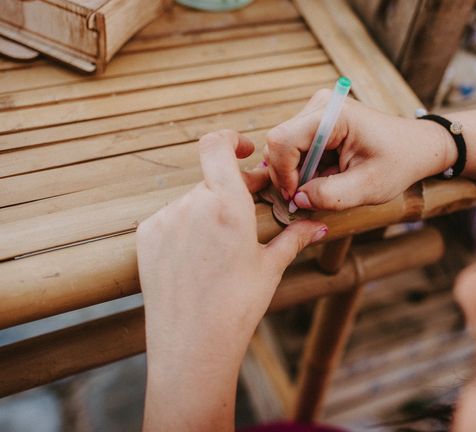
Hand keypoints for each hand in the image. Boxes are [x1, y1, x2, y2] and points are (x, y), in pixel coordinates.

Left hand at [137, 130, 326, 430]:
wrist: (192, 345)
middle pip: (211, 179)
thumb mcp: (270, 267)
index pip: (216, 145)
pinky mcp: (146, 236)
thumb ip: (294, 237)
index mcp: (226, 204)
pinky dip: (185, 228)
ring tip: (219, 249)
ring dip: (207, 212)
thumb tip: (319, 226)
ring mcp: (165, 219)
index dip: (229, 140)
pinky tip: (196, 258)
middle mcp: (191, 204)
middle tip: (246, 215)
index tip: (243, 151)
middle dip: (229, 191)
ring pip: (191, 201)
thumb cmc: (237, 306)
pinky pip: (170, 219)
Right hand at [264, 90, 456, 210]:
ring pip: (283, 147)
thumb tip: (297, 199)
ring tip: (325, 185)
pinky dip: (303, 168)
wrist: (415, 147)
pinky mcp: (316, 121)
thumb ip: (331, 195)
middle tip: (309, 197)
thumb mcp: (369, 187)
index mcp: (332, 114)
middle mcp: (319, 105)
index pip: (283, 140)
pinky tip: (324, 176)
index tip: (298, 197)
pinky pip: (294, 147)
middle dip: (288, 175)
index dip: (283, 173)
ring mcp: (316, 111)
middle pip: (278, 143)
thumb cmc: (398, 162)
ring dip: (297, 173)